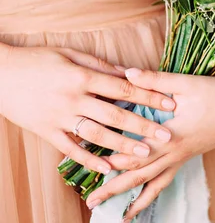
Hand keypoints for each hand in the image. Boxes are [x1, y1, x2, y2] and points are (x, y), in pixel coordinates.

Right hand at [0, 44, 175, 174]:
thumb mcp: (69, 54)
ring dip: (122, 146)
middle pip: (115, 115)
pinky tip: (106, 168)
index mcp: (82, 76)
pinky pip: (70, 149)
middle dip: (143, 125)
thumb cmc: (37, 60)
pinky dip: (88, 160)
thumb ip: (100, 65)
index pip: (123, 88)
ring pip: (96, 135)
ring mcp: (59, 117)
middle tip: (166, 135)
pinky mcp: (46, 132)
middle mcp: (73, 99)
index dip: (149, 96)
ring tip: (144, 154)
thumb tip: (128, 72)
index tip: (169, 103)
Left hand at [86, 69, 214, 220]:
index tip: (89, 166)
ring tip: (116, 219)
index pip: (136, 153)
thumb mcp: (186, 83)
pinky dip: (151, 194)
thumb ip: (155, 80)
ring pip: (153, 185)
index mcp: (172, 135)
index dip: (112, 160)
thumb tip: (126, 73)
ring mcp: (182, 157)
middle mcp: (175, 152)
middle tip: (91, 203)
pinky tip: (141, 202)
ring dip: (133, 202)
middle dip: (114, 190)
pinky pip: (166, 180)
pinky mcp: (187, 156)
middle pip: (139, 177)